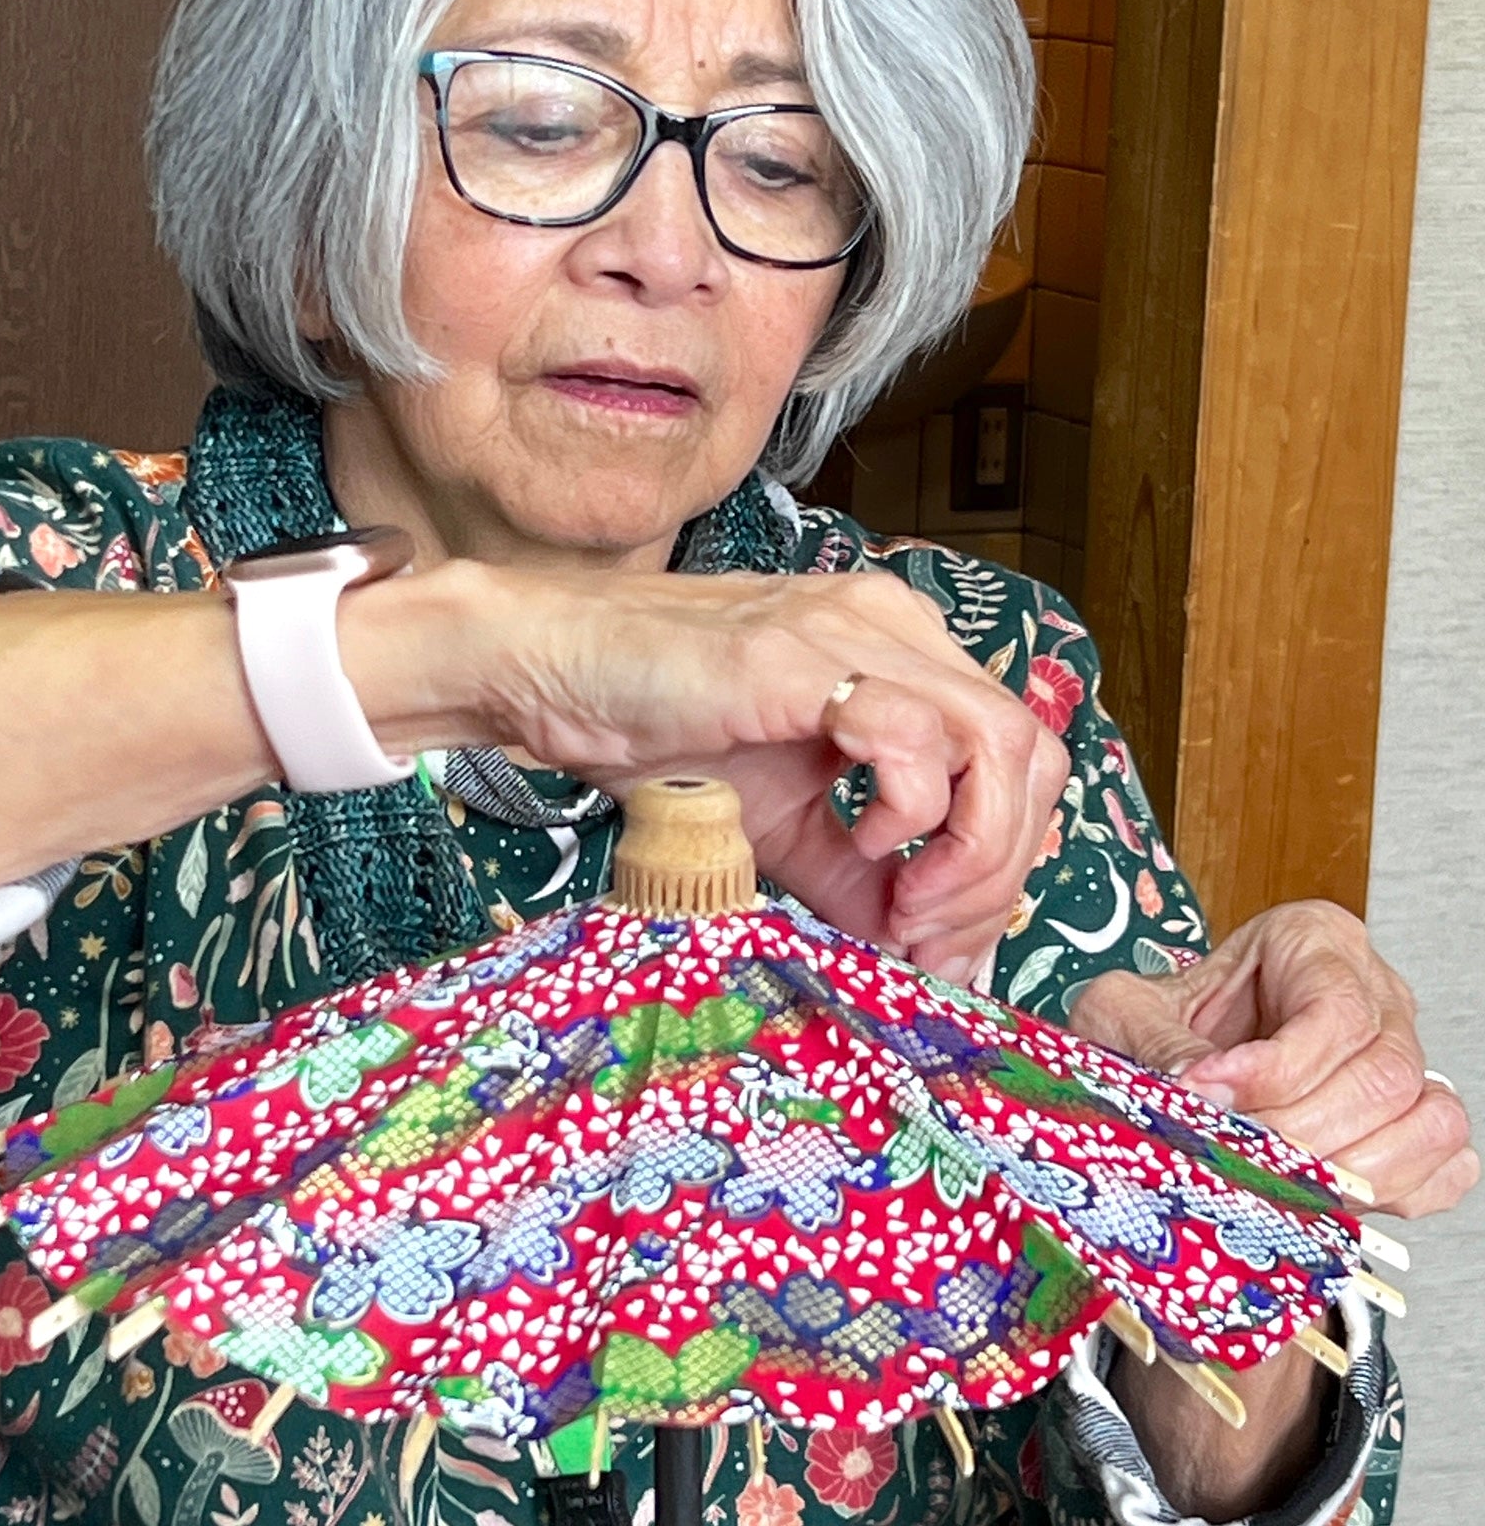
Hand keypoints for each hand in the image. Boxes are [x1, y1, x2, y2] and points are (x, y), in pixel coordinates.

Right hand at [481, 565, 1069, 981]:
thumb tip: (922, 954)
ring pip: (998, 742)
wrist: (551, 671)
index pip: (1019, 757)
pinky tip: (862, 844)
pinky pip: (913, 736)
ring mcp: (855, 634)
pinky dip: (910, 812)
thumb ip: (858, 877)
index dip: (1006, 860)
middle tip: (936, 938)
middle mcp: (897, 629)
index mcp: (904, 654)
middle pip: (1032, 753)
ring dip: (973, 849)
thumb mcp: (781, 822)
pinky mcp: (802, 658)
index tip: (944, 937)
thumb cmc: (654, 727)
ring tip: (909, 905)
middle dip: (1001, 870)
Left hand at [1069, 900, 1476, 1217]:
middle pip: (1384, 1072)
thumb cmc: (1149, 1022)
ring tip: (1276, 1178)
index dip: (1278, 1069)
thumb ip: (1157, 1041)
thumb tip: (1197, 1089)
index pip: (1335, 1011)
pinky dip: (1395, 1189)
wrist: (1152, 1053)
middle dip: (1306, 1129)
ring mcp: (1402, 1055)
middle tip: (1239, 1151)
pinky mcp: (1408, 1119)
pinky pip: (1443, 1162)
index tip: (1213, 1093)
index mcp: (1312, 940)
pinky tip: (1327, 1193)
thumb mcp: (1122, 1011)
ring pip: (1427, 1119)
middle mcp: (1371, 992)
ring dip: (1353, 1168)